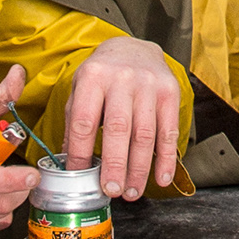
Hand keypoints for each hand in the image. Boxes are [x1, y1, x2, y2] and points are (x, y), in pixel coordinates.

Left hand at [62, 38, 182, 199]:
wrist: (136, 47)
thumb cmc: (103, 75)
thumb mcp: (81, 88)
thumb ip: (75, 122)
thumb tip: (69, 163)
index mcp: (93, 77)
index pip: (84, 121)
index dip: (81, 153)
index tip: (79, 177)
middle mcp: (122, 79)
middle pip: (118, 128)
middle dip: (114, 164)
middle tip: (111, 190)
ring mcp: (149, 85)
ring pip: (144, 134)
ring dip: (139, 168)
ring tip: (131, 192)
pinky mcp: (170, 93)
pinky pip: (169, 131)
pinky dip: (166, 158)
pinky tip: (161, 178)